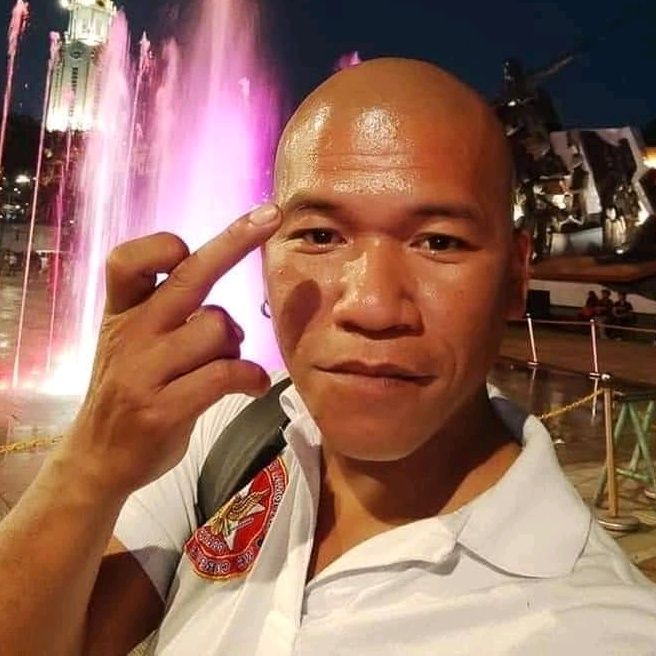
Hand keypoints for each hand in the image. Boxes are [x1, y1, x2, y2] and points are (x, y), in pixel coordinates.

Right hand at [63, 204, 280, 497]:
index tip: (193, 244)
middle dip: (235, 240)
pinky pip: (224, 374)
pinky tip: (253, 385)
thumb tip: (231, 314)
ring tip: (231, 362)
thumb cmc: (128, 393)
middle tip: (271, 215)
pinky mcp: (161, 409)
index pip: (130, 259)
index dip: (163, 245)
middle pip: (187, 276)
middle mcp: (129, 333)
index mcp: (120, 312)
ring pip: (217, 328)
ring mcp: (143, 371)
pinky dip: (250, 377)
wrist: (97, 459)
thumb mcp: (129, 345)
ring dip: (236, 343)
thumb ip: (167, 318)